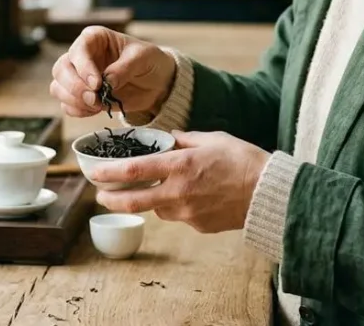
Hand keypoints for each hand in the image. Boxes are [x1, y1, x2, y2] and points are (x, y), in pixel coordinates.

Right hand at [50, 27, 175, 117]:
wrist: (156, 82)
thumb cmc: (149, 61)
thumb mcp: (143, 57)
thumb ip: (125, 67)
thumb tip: (108, 81)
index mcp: (94, 38)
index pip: (78, 50)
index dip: (83, 67)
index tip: (97, 83)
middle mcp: (81, 56)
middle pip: (61, 69)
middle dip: (75, 87)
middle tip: (94, 98)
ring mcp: (79, 77)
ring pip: (58, 87)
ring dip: (73, 100)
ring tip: (97, 105)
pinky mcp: (81, 96)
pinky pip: (66, 104)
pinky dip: (77, 110)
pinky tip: (94, 110)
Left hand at [92, 130, 270, 233]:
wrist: (270, 193)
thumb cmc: (243, 160)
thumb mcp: (211, 138)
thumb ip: (183, 140)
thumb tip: (166, 138)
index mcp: (181, 166)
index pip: (134, 171)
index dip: (108, 173)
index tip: (93, 172)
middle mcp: (179, 193)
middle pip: (133, 201)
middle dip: (111, 199)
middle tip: (101, 195)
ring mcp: (188, 213)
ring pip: (157, 209)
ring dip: (151, 200)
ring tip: (159, 187)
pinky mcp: (198, 226)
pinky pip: (179, 216)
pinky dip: (177, 206)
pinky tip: (192, 196)